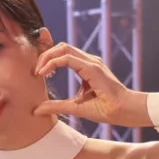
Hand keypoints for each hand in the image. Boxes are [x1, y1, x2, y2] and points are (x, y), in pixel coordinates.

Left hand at [33, 42, 150, 127]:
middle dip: (44, 54)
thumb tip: (36, 110)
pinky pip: (68, 58)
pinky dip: (53, 63)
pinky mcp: (92, 68)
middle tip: (34, 71)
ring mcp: (91, 62)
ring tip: (37, 72)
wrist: (123, 112)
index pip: (63, 53)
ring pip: (63, 48)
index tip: (36, 72)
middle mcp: (88, 61)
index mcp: (86, 66)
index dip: (47, 56)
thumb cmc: (104, 109)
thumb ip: (56, 106)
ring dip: (46, 57)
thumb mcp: (74, 107)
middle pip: (61, 47)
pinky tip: (45, 73)